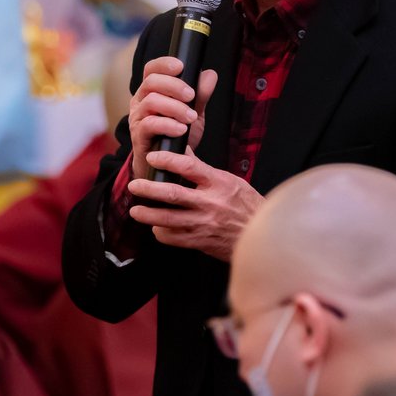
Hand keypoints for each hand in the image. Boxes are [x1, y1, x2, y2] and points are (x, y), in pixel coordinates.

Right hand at [127, 57, 217, 181]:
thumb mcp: (193, 113)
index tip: (181, 66)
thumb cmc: (177, 136)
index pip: (151, 69)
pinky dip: (167, 124)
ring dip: (175, 107)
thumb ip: (200, 95)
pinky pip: (149, 124)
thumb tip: (210, 74)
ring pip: (151, 101)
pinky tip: (181, 129)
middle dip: (174, 85)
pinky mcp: (138, 136)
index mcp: (151, 91)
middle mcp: (141, 101)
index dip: (164, 64)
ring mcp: (137, 118)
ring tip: (191, 117)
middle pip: (151, 81)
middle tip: (192, 95)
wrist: (168, 166)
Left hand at [128, 150, 264, 261]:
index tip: (152, 157)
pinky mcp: (200, 242)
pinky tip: (156, 227)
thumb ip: (205, 171)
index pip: (189, 167)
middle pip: (172, 193)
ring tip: (136, 211)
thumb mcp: (231, 181)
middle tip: (135, 185)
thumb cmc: (247, 206)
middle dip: (149, 189)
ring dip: (148, 215)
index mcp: (219, 183)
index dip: (167, 160)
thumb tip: (183, 153)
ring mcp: (204, 224)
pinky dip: (161, 232)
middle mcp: (210, 203)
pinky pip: (174, 238)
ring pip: (168, 219)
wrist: (260, 236)